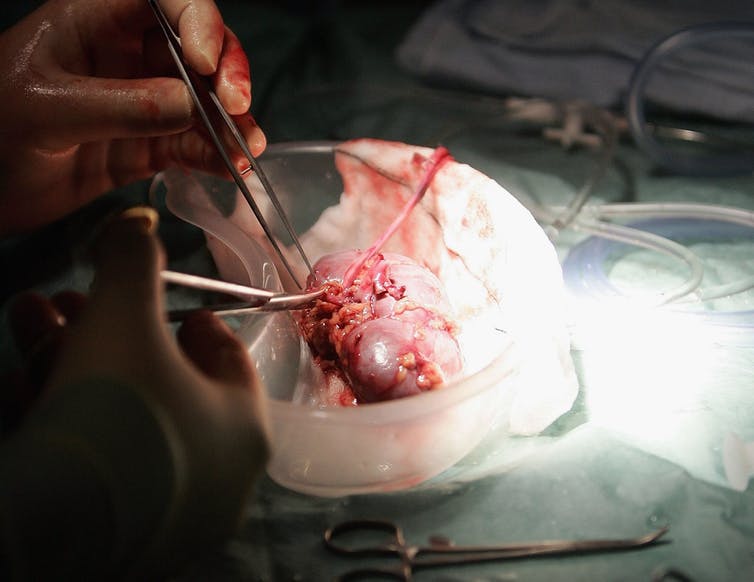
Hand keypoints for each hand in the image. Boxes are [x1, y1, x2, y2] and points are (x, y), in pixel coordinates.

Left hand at [0, 0, 265, 234]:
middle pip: (197, 47)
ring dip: (231, 122)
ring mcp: (142, 102)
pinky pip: (193, 144)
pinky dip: (216, 155)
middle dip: (226, 73)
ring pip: (204, 101)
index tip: (206, 61)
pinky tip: (231, 168)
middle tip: (236, 105)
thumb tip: (189, 105)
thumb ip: (119, 106)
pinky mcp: (150, 145)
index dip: (195, 20)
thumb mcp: (47, 111)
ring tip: (247, 147)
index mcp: (92, 20)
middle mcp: (126, 55)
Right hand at [2, 207, 268, 572]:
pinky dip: (61, 416)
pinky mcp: (116, 536)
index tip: (168, 307)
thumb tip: (136, 220)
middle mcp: (218, 475)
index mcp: (244, 427)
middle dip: (109, 332)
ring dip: (72, 363)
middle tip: (71, 302)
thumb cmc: (119, 404)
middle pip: (161, 385)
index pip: (228, 363)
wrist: (59, 519)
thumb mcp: (125, 318)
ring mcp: (169, 511)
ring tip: (31, 321)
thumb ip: (135, 265)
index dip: (195, 324)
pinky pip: (96, 461)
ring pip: (120, 419)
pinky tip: (21, 383)